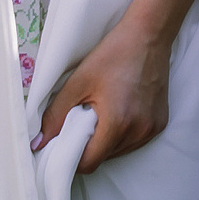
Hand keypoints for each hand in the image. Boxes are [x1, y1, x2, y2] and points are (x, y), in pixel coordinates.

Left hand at [35, 22, 171, 173]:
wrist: (148, 36)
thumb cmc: (113, 55)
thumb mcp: (77, 82)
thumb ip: (54, 116)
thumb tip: (38, 144)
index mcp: (117, 123)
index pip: (89, 163)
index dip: (72, 158)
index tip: (65, 143)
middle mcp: (138, 132)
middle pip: (104, 158)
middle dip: (89, 147)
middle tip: (81, 121)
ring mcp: (152, 129)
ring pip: (119, 152)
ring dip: (106, 142)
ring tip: (101, 114)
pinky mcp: (160, 124)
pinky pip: (135, 141)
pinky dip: (123, 134)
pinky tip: (119, 111)